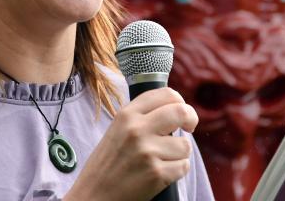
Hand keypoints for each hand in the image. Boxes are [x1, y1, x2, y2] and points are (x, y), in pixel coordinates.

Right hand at [64, 87, 198, 200]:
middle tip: (189, 128)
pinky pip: (183, 166)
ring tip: (164, 159)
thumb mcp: (118, 128)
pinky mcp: (156, 174)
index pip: (166, 94)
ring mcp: (147, 152)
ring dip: (180, 153)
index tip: (181, 113)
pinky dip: (178, 170)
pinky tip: (162, 172)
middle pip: (181, 112)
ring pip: (185, 145)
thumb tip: (174, 109)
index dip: (180, 102)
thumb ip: (142, 116)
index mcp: (127, 114)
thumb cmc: (108, 162)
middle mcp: (137, 129)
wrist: (93, 195)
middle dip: (191, 119)